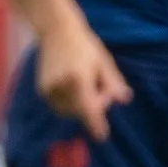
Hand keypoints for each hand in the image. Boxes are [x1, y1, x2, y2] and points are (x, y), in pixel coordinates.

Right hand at [35, 18, 132, 142]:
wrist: (55, 30)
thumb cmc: (84, 44)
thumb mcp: (103, 61)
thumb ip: (113, 83)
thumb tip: (125, 99)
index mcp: (79, 79)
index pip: (89, 108)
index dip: (96, 124)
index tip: (102, 136)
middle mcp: (62, 86)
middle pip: (80, 110)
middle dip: (93, 107)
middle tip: (101, 91)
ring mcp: (50, 88)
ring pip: (68, 110)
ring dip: (79, 107)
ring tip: (86, 87)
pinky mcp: (42, 89)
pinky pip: (58, 106)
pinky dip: (68, 103)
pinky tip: (74, 87)